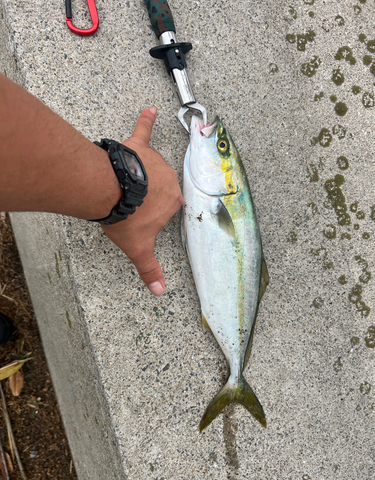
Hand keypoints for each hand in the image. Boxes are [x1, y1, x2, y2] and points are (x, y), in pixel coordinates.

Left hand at [102, 107, 182, 295]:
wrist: (108, 192)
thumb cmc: (127, 218)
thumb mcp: (138, 248)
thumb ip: (150, 270)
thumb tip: (160, 293)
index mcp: (173, 201)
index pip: (167, 207)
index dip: (152, 213)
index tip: (141, 216)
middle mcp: (170, 179)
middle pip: (160, 186)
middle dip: (146, 194)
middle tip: (129, 202)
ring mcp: (156, 162)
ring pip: (151, 166)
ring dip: (140, 173)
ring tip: (122, 183)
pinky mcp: (139, 147)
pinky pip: (144, 131)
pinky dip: (146, 120)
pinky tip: (149, 109)